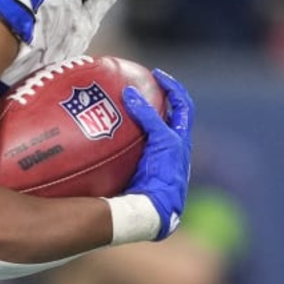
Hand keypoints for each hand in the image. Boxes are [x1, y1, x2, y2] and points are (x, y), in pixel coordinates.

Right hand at [121, 69, 193, 239]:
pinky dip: (118, 142)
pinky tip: (101, 140)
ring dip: (135, 122)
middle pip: (166, 118)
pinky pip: (129, 151)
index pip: (182, 105)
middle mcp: (171, 150)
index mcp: (180, 140)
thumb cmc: (164, 174)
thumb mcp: (161, 140)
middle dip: (154, 102)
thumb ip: (147, 117)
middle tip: (137, 89)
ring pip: (147, 136)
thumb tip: (130, 92)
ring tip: (116, 111)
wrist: (155, 208)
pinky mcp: (140, 173)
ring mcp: (155, 162)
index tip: (155, 74)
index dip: (172, 87)